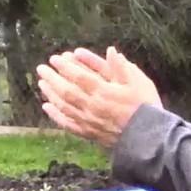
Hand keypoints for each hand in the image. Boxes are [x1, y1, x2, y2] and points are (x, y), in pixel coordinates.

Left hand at [36, 47, 160, 146]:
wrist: (149, 139)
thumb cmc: (146, 107)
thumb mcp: (139, 82)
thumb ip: (122, 67)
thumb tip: (111, 51)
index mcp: (104, 92)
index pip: (78, 76)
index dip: (65, 67)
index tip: (54, 59)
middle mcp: (92, 106)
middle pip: (65, 90)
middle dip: (52, 78)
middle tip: (41, 68)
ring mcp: (88, 121)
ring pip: (63, 106)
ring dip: (50, 93)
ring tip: (42, 83)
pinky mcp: (88, 133)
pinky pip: (67, 124)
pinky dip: (55, 115)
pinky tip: (47, 107)